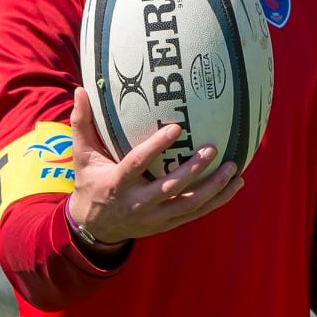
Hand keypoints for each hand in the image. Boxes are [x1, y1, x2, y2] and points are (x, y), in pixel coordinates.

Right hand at [66, 86, 244, 244]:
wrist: (94, 227)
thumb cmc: (90, 182)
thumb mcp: (82, 156)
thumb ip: (82, 124)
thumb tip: (81, 90)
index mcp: (117, 183)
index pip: (138, 164)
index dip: (156, 147)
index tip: (177, 127)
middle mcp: (138, 203)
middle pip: (170, 188)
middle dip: (193, 170)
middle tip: (213, 148)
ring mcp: (154, 217)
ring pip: (188, 204)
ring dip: (213, 188)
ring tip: (233, 169)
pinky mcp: (166, 224)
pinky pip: (196, 213)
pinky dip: (217, 201)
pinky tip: (234, 185)